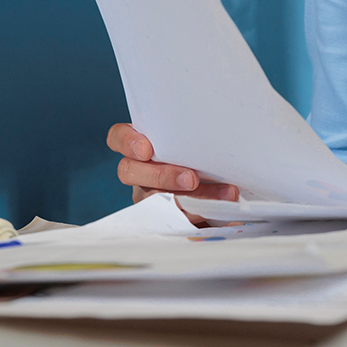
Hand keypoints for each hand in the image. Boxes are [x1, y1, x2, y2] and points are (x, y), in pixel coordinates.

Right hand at [107, 123, 238, 225]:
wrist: (220, 188)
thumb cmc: (205, 156)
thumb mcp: (198, 143)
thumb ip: (197, 137)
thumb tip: (227, 124)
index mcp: (142, 147)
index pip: (119, 137)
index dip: (127, 142)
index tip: (146, 149)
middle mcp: (139, 172)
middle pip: (130, 172)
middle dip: (162, 175)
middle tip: (191, 178)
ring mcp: (148, 197)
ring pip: (156, 200)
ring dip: (192, 199)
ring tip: (224, 194)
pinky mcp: (165, 219)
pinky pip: (175, 221)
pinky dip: (201, 216)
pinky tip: (222, 213)